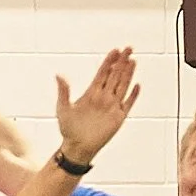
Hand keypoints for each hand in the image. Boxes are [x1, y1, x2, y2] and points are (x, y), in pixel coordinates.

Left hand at [53, 47, 140, 165]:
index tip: (115, 51)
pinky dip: (133, 95)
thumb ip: (63, 91)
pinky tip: (137, 85)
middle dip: (121, 62)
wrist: (76, 146)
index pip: (102, 73)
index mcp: (91, 93)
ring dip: (128, 74)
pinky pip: (128, 104)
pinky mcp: (118, 117)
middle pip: (115, 75)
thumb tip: (59, 75)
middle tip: (128, 48)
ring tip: (133, 61)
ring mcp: (112, 106)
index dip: (109, 62)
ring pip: (122, 86)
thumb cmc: (67, 129)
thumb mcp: (62, 108)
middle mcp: (103, 97)